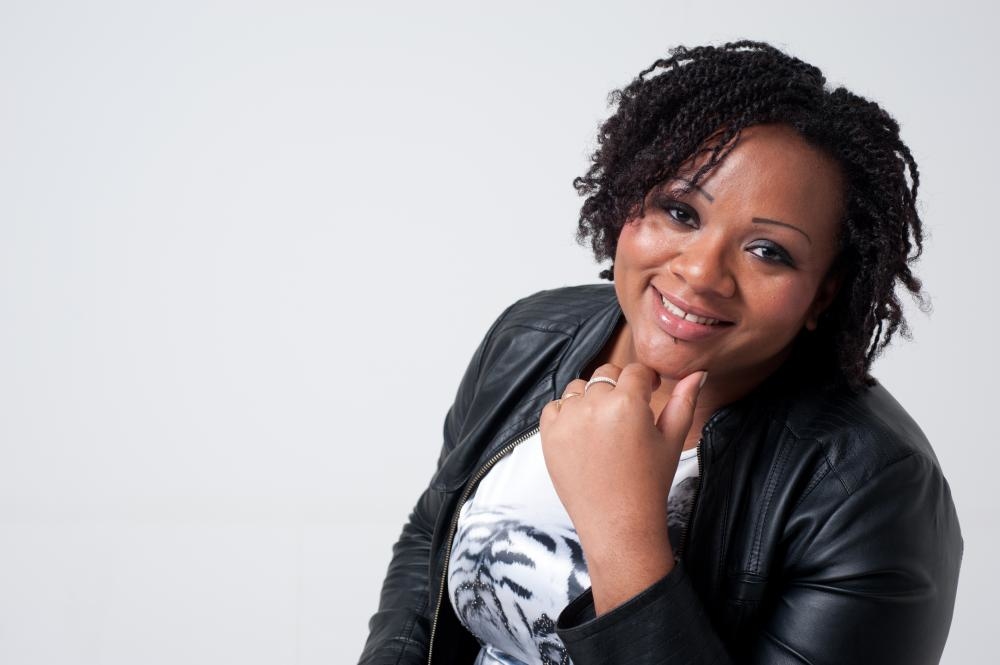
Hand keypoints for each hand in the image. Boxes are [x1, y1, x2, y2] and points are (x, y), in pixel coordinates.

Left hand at [539, 362, 706, 612]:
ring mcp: (567, 419)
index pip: (635, 371)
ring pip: (578, 387)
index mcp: (627, 403)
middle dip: (619, 387)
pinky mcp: (548, 435)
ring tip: (604, 425)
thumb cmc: (649, 484)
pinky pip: (554, 407)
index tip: (650, 392)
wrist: (618, 525)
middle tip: (627, 413)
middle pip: (605, 375)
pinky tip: (583, 433)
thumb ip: (684, 401)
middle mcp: (594, 405)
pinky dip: (566, 413)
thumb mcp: (673, 441)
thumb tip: (699, 373)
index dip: (645, 380)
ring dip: (591, 397)